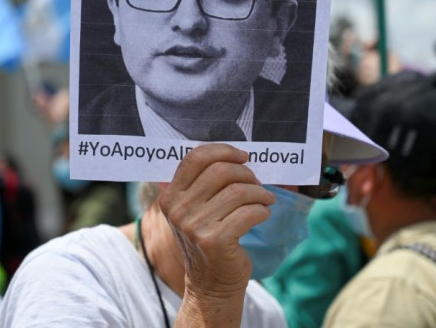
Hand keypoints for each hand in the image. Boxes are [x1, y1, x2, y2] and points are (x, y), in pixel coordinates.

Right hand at [160, 144, 274, 319]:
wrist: (210, 285)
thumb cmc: (208, 240)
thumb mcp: (194, 211)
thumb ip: (203, 184)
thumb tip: (236, 155)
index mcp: (170, 197)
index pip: (195, 158)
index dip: (223, 151)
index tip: (243, 156)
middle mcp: (178, 210)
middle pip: (220, 171)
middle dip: (246, 174)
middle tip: (257, 184)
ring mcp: (194, 227)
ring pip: (238, 191)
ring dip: (259, 194)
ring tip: (265, 200)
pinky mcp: (215, 241)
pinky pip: (248, 212)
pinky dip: (262, 210)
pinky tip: (263, 214)